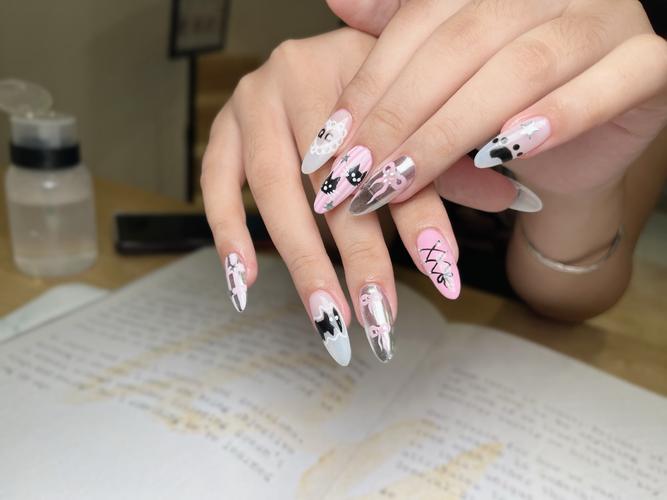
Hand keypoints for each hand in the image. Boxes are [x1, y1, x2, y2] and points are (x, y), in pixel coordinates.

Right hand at [202, 29, 482, 365]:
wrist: (325, 54)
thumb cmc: (378, 91)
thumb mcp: (420, 113)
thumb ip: (450, 159)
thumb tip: (504, 204)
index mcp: (360, 62)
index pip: (390, 152)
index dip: (418, 216)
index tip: (442, 275)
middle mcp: (300, 71)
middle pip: (331, 175)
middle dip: (357, 254)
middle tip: (377, 317)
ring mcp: (253, 98)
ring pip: (274, 187)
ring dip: (302, 258)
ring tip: (327, 316)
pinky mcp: (223, 125)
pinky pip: (215, 181)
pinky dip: (228, 231)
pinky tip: (245, 280)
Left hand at [301, 0, 665, 216]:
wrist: (584, 141)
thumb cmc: (507, 104)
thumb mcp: (447, 71)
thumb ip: (400, 36)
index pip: (419, 22)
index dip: (371, 84)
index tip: (330, 143)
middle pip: (462, 44)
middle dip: (401, 117)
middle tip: (357, 175)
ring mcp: (605, 18)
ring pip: (522, 66)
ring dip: (454, 131)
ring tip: (404, 178)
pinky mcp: (648, 62)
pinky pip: (606, 85)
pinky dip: (555, 117)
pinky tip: (505, 152)